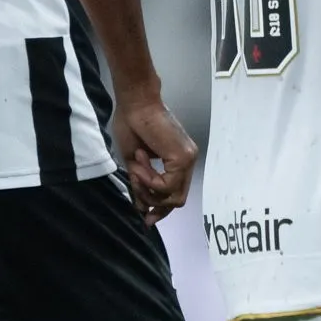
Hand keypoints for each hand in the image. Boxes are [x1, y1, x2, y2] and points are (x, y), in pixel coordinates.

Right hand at [112, 93, 198, 222]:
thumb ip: (141, 185)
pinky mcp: (183, 158)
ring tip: (135, 167)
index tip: (145, 217)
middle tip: (135, 186)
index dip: (160, 209)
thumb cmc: (132, 125)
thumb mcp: (135, 163)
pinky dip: (149, 179)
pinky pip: (167, 185)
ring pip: (172, 197)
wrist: (135, 103)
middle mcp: (188, 162)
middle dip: (153, 202)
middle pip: (177, 200)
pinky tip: (139, 161)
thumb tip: (142, 209)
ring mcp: (188, 159)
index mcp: (178, 162)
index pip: (175, 195)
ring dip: (148, 188)